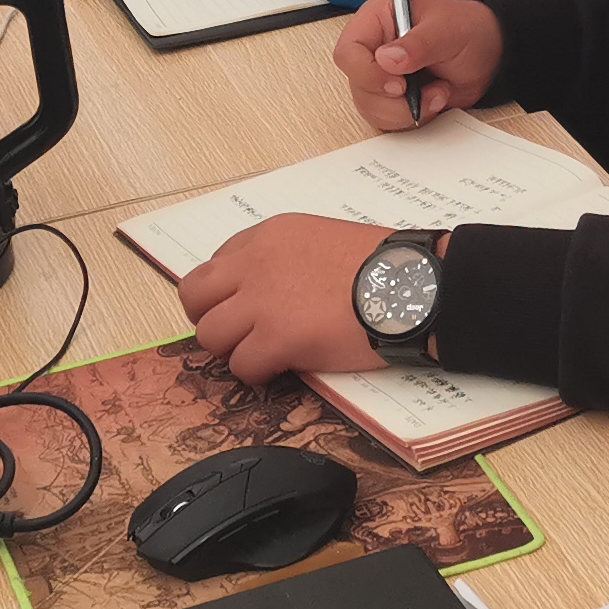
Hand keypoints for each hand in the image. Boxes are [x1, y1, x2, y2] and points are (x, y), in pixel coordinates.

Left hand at [178, 215, 389, 382]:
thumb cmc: (383, 265)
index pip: (217, 264)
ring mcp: (263, 302)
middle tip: (235, 334)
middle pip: (195, 296)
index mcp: (270, 236)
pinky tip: (279, 370)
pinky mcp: (277, 339)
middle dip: (209, 317)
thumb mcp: (324, 239)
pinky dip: (256, 373)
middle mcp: (255, 264)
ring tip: (262, 353)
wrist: (413, 284)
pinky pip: (241, 365)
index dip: (227, 292)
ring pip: (209, 335)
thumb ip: (289, 257)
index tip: (245, 307)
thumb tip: (276, 290)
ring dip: (232, 349)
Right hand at [330, 0, 502, 131]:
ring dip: (406, 111)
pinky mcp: (392, 99)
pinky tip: (434, 100)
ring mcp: (380, 77)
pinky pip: (387, 120)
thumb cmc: (467, 30)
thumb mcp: (448, 30)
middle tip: (425, 90)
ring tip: (437, 92)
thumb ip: (418, 43)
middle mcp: (372, 50)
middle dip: (393, 99)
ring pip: (370, 108)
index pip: (348, 52)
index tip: (398, 83)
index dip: (367, 73)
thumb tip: (387, 59)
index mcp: (377, 21)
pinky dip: (412, 118)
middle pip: (358, 86)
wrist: (488, 54)